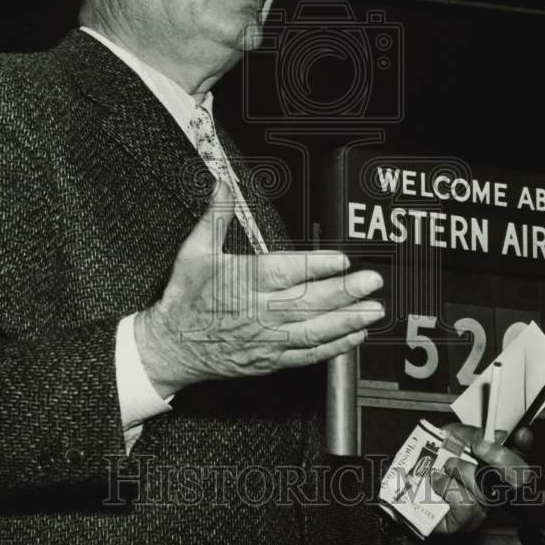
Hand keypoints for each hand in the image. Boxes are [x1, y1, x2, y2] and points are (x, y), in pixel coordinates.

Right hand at [135, 181, 384, 397]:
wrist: (172, 346)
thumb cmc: (185, 298)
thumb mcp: (194, 252)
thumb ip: (216, 217)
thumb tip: (223, 185)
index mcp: (241, 281)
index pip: (283, 272)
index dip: (314, 267)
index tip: (340, 260)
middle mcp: (257, 311)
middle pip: (306, 302)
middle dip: (342, 292)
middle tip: (370, 282)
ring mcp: (266, 338)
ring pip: (312, 330)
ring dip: (346, 321)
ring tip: (372, 310)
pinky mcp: (270, 359)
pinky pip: (306, 355)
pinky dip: (333, 347)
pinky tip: (354, 336)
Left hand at [430, 423, 534, 534]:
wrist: (405, 481)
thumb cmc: (432, 460)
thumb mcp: (452, 436)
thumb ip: (473, 434)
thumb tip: (495, 437)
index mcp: (493, 464)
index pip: (521, 455)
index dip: (527, 445)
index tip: (522, 434)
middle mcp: (494, 487)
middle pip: (518, 478)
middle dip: (501, 458)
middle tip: (479, 446)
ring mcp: (482, 507)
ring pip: (485, 489)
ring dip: (460, 470)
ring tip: (445, 467)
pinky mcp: (464, 522)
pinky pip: (465, 503)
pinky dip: (447, 486)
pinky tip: (437, 481)